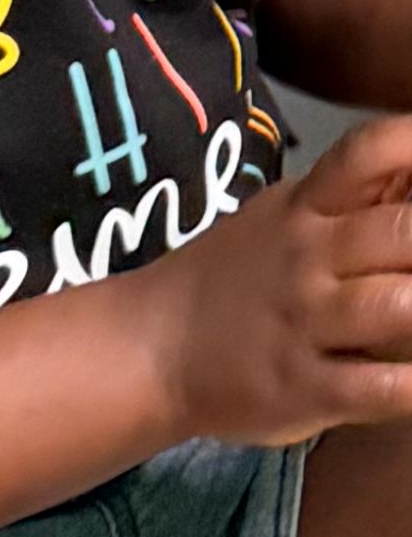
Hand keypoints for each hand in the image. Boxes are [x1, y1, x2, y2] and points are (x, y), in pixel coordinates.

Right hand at [143, 114, 411, 446]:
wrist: (151, 346)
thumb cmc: (231, 280)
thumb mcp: (280, 221)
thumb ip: (345, 205)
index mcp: (305, 208)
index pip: (365, 153)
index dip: (411, 146)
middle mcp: (308, 257)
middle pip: (402, 231)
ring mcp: (307, 323)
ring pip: (398, 306)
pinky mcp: (307, 390)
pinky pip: (384, 389)